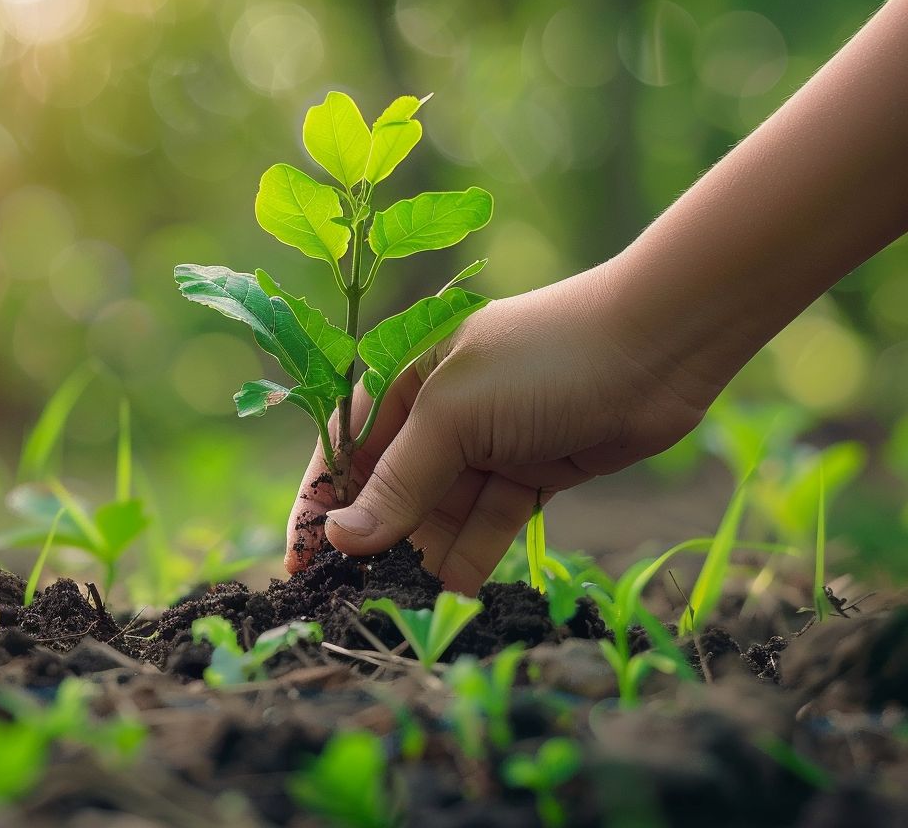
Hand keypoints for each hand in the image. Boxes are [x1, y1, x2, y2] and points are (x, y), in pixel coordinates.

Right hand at [283, 262, 719, 594]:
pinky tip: (451, 598)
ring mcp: (484, 446)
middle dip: (373, 542)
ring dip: (421, 558)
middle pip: (390, 490)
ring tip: (403, 609)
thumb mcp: (456, 416)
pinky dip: (469, 559)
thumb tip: (341, 540)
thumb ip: (400, 481)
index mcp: (404, 379)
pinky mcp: (527, 475)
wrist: (658, 347)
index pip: (343, 451)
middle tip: (353, 601)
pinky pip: (486, 525)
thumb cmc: (541, 360)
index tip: (299, 567)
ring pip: (438, 515)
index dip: (321, 508)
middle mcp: (438, 414)